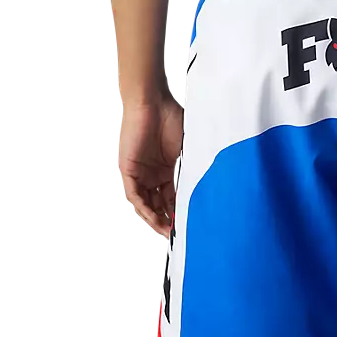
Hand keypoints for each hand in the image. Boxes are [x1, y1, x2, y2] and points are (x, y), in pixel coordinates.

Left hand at [117, 94, 182, 236]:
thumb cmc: (172, 118)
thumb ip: (192, 170)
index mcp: (166, 170)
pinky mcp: (128, 169)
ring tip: (167, 232)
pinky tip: (154, 220)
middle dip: (167, 221)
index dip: (179, 212)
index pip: (172, 198)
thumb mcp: (188, 150)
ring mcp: (139, 173)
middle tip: (178, 235)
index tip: (189, 226)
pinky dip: (144, 209)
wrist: (153, 101)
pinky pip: (134, 196)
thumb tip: (208, 189)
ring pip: (145, 204)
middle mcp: (151, 174)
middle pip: (158, 205)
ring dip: (155, 219)